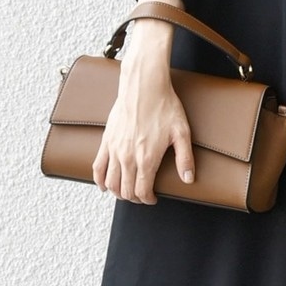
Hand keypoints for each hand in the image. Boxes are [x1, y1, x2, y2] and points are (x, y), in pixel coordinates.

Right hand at [93, 61, 195, 203]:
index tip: (153, 198)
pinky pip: (97, 167)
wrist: (144, 86)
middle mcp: (128, 157)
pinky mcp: (106, 140)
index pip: (142, 192)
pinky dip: (99, 180)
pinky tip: (104, 185)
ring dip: (118, 192)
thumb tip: (188, 179)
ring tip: (126, 191)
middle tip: (142, 195)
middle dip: (134, 198)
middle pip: (125, 191)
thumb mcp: (182, 133)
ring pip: (110, 183)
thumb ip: (185, 159)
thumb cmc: (164, 107)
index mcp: (146, 158)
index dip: (148, 200)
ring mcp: (114, 150)